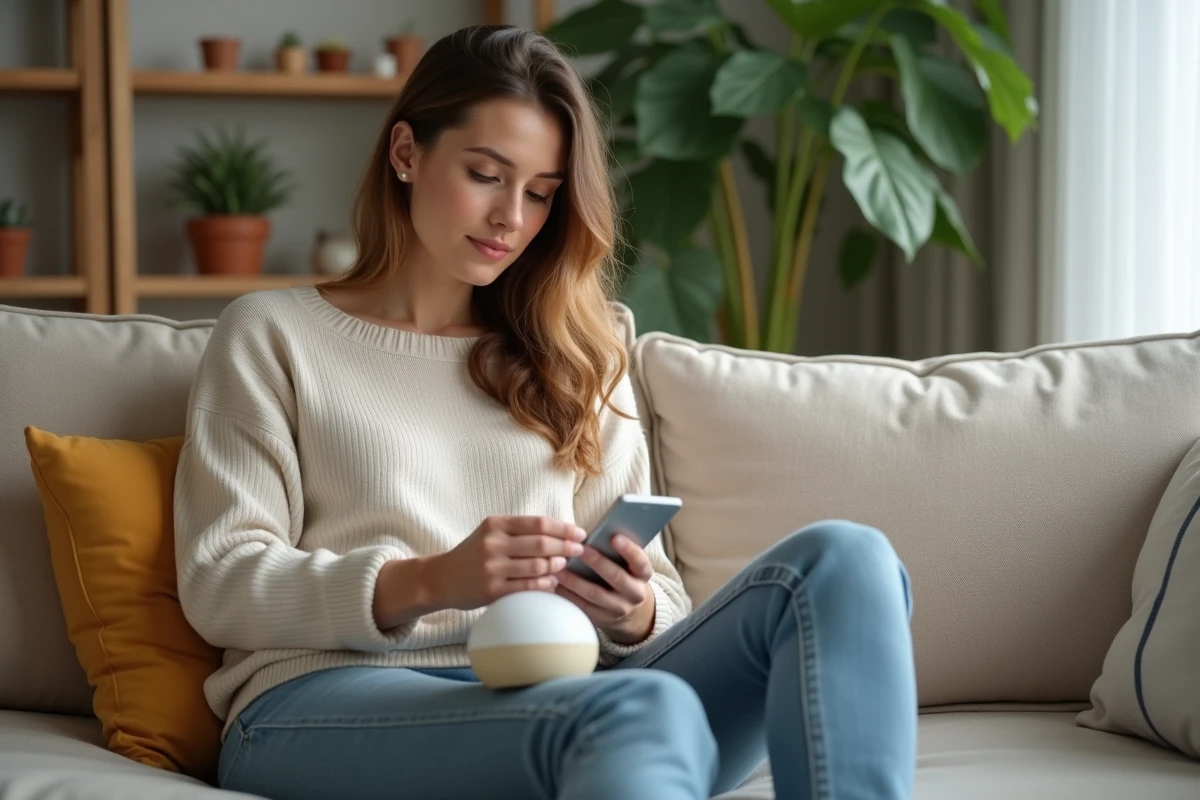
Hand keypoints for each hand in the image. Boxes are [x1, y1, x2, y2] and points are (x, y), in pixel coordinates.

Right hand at [424, 516, 586, 610]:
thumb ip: (520, 530)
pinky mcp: (492, 590)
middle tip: (580, 550)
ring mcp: (492, 568)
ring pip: (537, 566)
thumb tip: (561, 531)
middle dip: (566, 547)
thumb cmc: (473, 553)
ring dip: (557, 566)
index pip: (539, 523)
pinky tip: (553, 582)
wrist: (441, 578)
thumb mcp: (491, 532)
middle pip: (542, 544)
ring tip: (564, 565)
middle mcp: (493, 544)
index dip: (564, 528)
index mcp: (495, 524)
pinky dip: (545, 584)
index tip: (580, 533)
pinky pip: (528, 587)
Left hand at [554, 533, 655, 643]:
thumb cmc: (622, 575)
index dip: (629, 550)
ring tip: (559, 567)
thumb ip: (615, 551)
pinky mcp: (602, 619)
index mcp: (643, 575)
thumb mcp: (628, 564)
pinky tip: (556, 583)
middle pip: (617, 578)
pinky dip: (568, 594)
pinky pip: (583, 606)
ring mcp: (619, 609)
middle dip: (597, 562)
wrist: (628, 610)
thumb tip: (591, 533)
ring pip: (595, 594)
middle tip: (580, 549)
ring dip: (575, 580)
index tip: (615, 537)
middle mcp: (634, 593)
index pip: (640, 561)